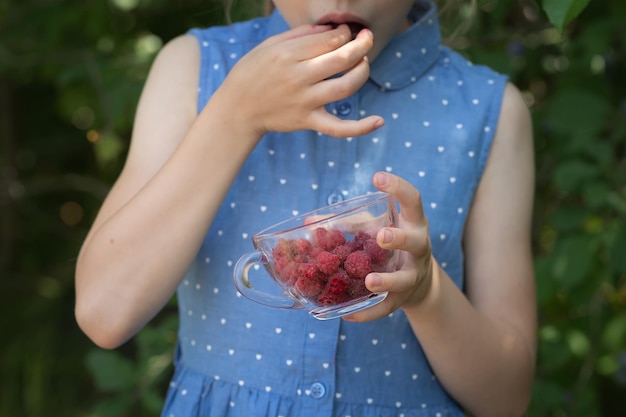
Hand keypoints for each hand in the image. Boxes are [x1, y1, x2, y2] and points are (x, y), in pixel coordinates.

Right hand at [211, 24, 383, 137]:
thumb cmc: (253, 72)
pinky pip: (338, 128)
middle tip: (366, 38)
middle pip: (342, 58)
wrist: (237, 109)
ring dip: (363, 71)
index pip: (329, 39)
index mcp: (288, 55)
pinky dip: (360, 127)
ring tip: (364, 62)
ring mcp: (305, 102)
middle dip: (361, 44)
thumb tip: (331, 29)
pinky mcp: (308, 121)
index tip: (345, 33)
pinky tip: (379, 121)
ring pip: (346, 86)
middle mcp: (298, 78)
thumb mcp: (270, 46)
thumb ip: (300, 35)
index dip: (344, 33)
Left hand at [344, 172, 433, 321]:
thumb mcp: (373, 229)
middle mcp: (418, 248)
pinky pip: (386, 308)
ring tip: (369, 281)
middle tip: (381, 236)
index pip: (414, 200)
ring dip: (387, 280)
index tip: (377, 177)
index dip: (399, 187)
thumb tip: (308, 223)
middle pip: (415, 242)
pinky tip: (347, 315)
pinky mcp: (402, 300)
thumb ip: (347, 224)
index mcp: (412, 223)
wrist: (416, 283)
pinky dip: (368, 313)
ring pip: (404, 279)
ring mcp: (412, 275)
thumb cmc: (389, 246)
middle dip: (399, 239)